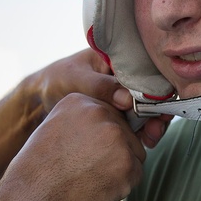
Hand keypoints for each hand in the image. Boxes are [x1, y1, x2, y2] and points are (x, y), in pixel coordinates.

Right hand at [0, 93, 146, 200]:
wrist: (34, 197)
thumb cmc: (41, 169)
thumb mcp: (56, 127)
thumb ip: (85, 121)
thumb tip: (116, 126)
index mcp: (82, 101)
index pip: (110, 116)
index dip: (101, 138)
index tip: (84, 150)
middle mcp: (102, 113)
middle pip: (126, 133)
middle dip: (114, 152)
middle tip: (86, 167)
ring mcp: (117, 137)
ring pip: (135, 153)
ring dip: (120, 167)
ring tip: (90, 176)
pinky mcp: (127, 163)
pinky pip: (136, 174)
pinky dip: (122, 185)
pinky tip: (97, 187)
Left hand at [32, 49, 169, 148]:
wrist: (39, 99)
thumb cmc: (56, 80)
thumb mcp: (76, 79)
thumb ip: (101, 87)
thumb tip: (127, 100)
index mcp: (118, 59)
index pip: (146, 70)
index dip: (159, 88)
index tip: (161, 107)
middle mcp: (125, 76)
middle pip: (152, 92)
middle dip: (158, 111)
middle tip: (156, 128)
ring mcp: (123, 96)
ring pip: (148, 109)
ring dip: (153, 124)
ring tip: (150, 139)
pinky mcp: (119, 113)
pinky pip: (137, 122)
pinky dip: (142, 132)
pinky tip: (143, 142)